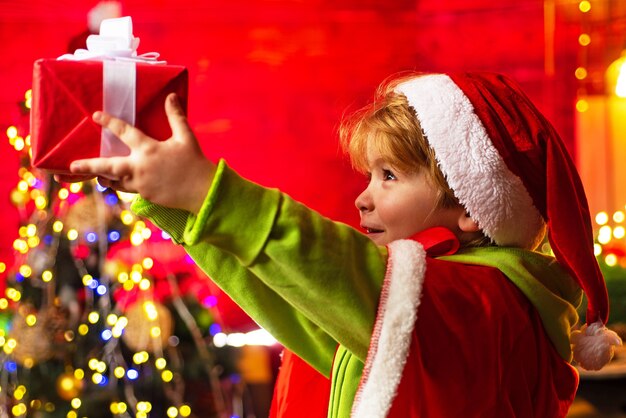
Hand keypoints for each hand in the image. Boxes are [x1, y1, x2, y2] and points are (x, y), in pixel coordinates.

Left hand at [68, 93, 215, 213]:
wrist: (203, 191)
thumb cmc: (195, 162)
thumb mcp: (186, 137)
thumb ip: (175, 116)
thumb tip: (171, 96)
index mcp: (148, 149)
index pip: (124, 132)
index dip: (109, 122)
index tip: (96, 115)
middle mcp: (140, 167)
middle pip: (107, 167)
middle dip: (88, 165)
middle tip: (72, 165)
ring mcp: (141, 184)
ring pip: (115, 182)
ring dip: (106, 177)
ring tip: (99, 175)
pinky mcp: (146, 195)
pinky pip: (129, 189)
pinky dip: (123, 185)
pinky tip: (123, 182)